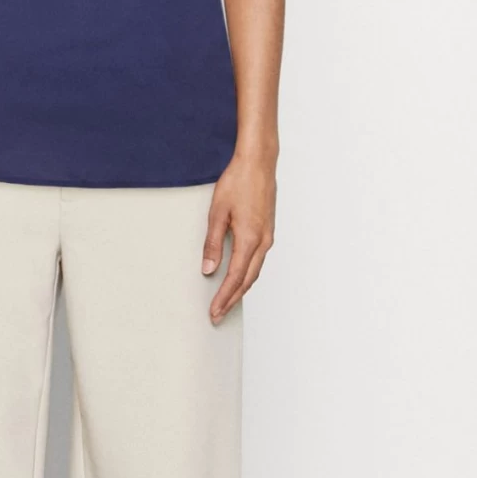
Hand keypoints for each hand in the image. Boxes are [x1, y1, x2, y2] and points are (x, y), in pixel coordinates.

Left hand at [201, 150, 275, 320]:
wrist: (259, 163)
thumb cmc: (238, 182)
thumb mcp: (217, 213)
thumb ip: (212, 243)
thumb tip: (208, 269)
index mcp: (249, 239)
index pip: (234, 277)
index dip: (224, 297)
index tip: (214, 311)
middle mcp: (263, 242)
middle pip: (247, 280)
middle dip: (232, 300)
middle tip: (218, 315)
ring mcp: (268, 237)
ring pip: (254, 272)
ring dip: (240, 289)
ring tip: (227, 302)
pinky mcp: (268, 230)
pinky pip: (258, 260)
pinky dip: (248, 274)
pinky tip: (239, 277)